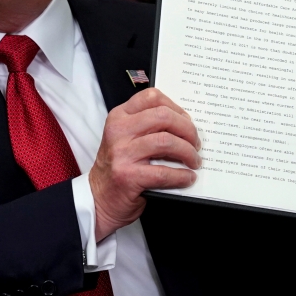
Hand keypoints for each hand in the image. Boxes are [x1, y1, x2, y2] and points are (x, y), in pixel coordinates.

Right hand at [89, 88, 199, 240]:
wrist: (99, 198)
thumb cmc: (119, 166)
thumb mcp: (126, 138)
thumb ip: (148, 126)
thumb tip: (186, 124)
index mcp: (120, 116)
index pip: (152, 97)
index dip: (176, 107)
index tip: (186, 121)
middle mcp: (119, 131)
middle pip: (163, 116)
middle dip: (187, 129)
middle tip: (196, 143)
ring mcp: (122, 153)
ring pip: (166, 141)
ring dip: (188, 152)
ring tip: (194, 161)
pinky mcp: (128, 176)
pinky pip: (164, 172)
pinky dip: (182, 175)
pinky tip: (188, 177)